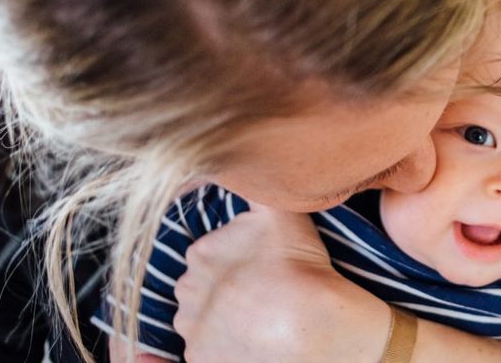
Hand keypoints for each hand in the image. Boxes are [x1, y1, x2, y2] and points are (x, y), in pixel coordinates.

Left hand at [173, 205, 390, 362]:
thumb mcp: (281, 211)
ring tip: (259, 319)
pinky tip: (249, 342)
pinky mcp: (201, 361)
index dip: (238, 261)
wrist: (313, 324)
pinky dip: (222, 349)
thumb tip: (241, 158)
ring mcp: (193, 330)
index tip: (262, 268)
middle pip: (203, 289)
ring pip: (204, 321)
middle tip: (262, 293)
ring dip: (223, 320)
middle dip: (225, 291)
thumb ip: (257, 186)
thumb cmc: (300, 267)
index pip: (211, 255)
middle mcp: (187, 292)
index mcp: (200, 253)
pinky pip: (207, 352)